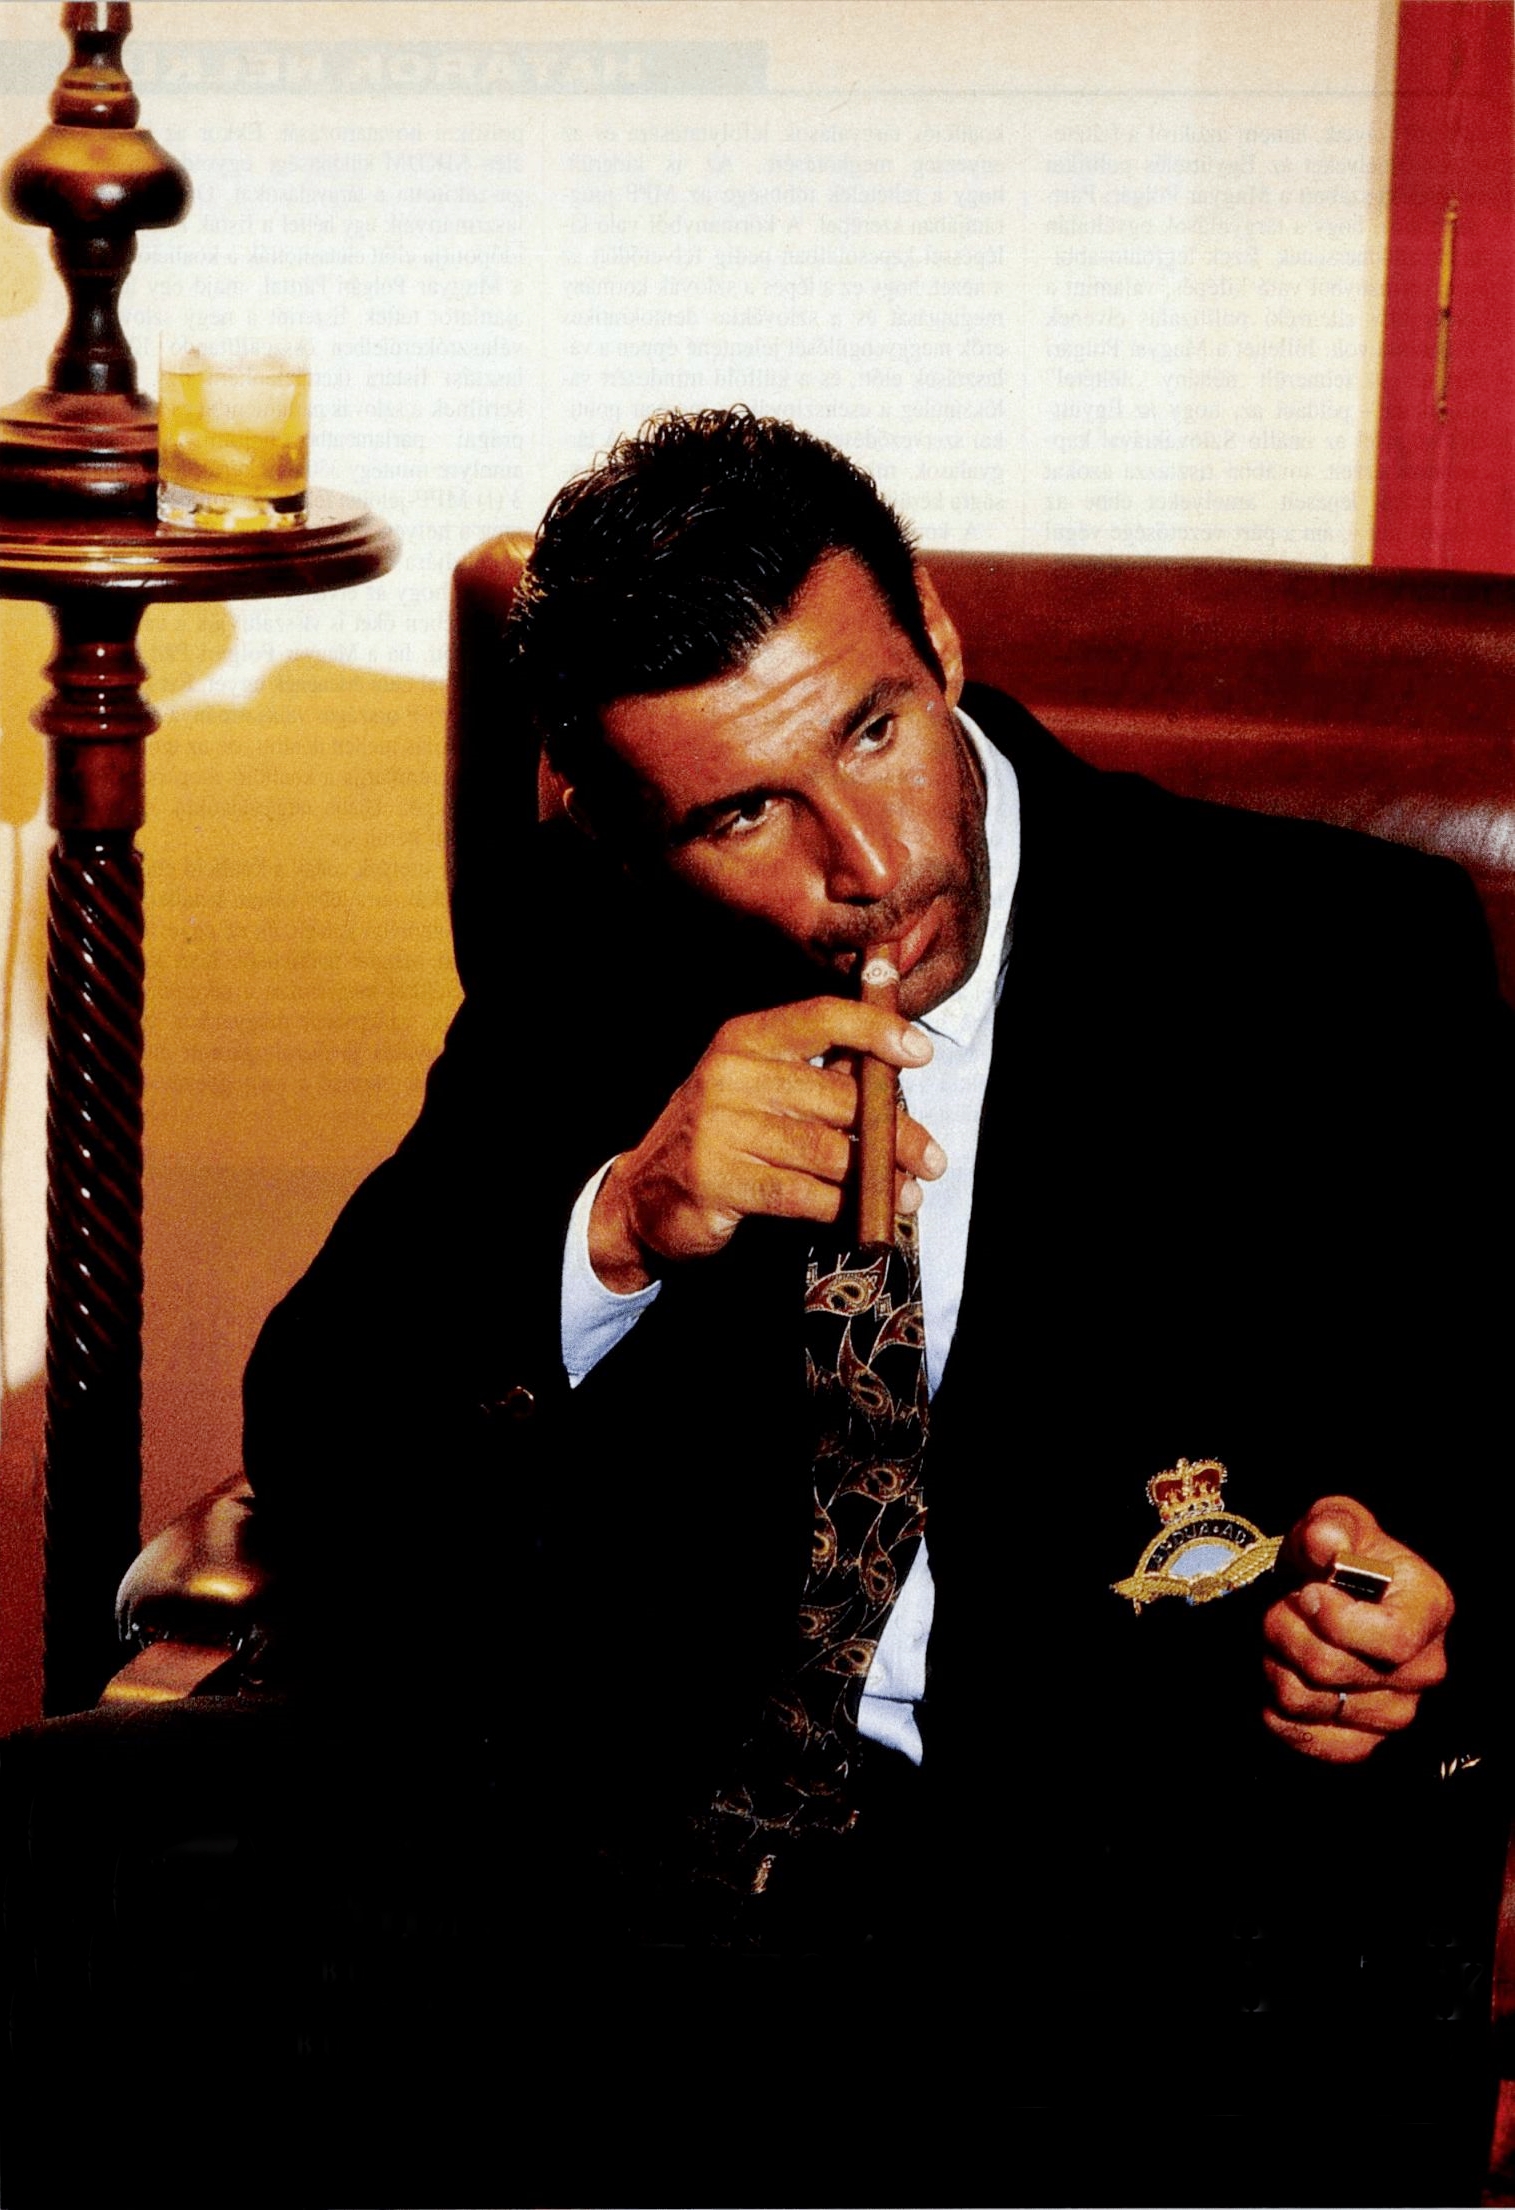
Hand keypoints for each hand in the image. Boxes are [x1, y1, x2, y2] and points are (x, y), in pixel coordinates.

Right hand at [588, 997, 943, 1291]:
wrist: (644, 1196)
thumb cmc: (720, 1138)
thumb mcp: (757, 1088)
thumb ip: (816, 1075)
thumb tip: (895, 1067)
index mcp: (745, 1039)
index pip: (821, 1017)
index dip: (876, 1029)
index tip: (920, 1053)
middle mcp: (731, 1074)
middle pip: (838, 1096)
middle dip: (896, 1132)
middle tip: (930, 1158)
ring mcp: (721, 1127)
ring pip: (827, 1150)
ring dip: (878, 1177)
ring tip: (906, 1192)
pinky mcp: (719, 1179)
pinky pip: (802, 1193)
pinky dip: (841, 1207)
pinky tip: (861, 1215)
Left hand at [1261, 1494, 1451, 1763]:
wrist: (1324, 1595)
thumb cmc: (1337, 1558)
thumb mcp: (1336, 1521)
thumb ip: (1332, 1524)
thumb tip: (1326, 1543)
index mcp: (1430, 1609)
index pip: (1392, 1639)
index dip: (1338, 1621)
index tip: (1308, 1593)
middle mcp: (1423, 1667)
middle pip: (1334, 1668)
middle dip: (1285, 1630)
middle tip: (1281, 1608)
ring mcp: (1397, 1710)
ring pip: (1307, 1700)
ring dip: (1275, 1664)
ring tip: (1282, 1638)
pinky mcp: (1365, 1741)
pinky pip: (1310, 1741)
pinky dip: (1279, 1710)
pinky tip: (1283, 1676)